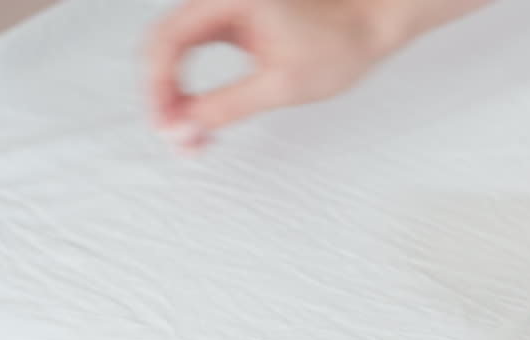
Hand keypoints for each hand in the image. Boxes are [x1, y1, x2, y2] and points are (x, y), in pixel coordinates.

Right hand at [146, 0, 473, 149]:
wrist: (372, 25)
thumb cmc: (340, 44)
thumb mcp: (280, 85)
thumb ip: (225, 106)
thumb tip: (182, 128)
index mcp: (229, 0)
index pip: (167, 41)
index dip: (157, 87)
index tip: (164, 124)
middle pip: (165, 45)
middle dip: (164, 94)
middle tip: (174, 136)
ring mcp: (224, 9)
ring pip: (177, 50)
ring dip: (176, 92)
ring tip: (188, 136)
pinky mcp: (233, 24)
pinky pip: (195, 51)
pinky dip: (193, 84)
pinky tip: (201, 115)